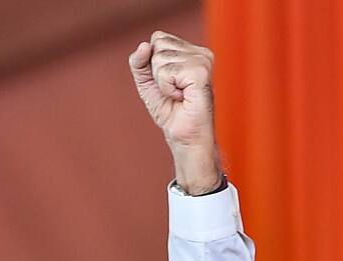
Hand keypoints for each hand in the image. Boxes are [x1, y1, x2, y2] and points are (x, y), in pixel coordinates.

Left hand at [129, 32, 221, 194]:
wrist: (186, 139)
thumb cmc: (172, 114)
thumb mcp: (148, 85)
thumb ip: (139, 63)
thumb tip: (143, 46)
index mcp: (191, 52)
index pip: (158, 38)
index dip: (152, 63)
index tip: (166, 84)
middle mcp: (200, 53)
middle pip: (158, 45)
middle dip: (156, 74)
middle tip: (173, 92)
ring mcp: (202, 60)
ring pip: (159, 58)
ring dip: (162, 84)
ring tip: (178, 96)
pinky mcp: (200, 71)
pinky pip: (166, 72)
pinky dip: (167, 89)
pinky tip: (181, 98)